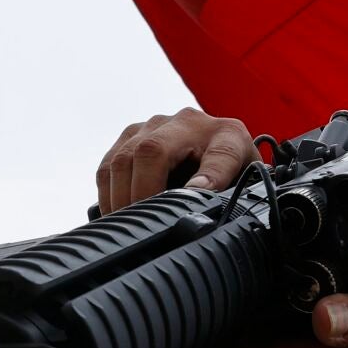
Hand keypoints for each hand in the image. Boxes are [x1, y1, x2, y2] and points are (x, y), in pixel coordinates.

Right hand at [95, 107, 258, 212]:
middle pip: (153, 150)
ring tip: (127, 225)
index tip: (198, 197)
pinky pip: (109, 163)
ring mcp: (156, 124)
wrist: (215, 149)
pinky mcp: (132, 134)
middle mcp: (190, 122)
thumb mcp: (239, 186)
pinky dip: (108, 192)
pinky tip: (117, 213)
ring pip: (124, 157)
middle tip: (143, 225)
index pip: (221, 153)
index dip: (209, 178)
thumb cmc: (229, 174)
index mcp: (228, 136)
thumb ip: (231, 199)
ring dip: (120, 197)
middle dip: (143, 193)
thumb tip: (201, 220)